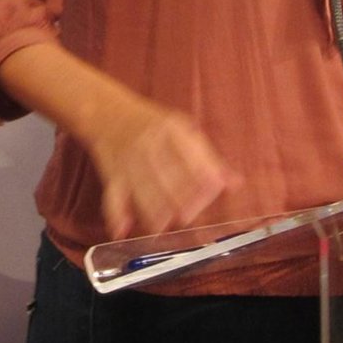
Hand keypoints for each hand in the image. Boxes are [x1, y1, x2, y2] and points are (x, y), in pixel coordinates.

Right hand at [0, 42, 240, 239]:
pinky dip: (116, 214)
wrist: (106, 111)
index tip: (215, 189)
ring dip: (152, 208)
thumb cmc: (153, 124)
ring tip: (165, 227)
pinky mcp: (111, 174)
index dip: (202, 172)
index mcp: (172, 129)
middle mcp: (149, 143)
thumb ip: (209, 158)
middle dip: (178, 195)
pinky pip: (113, 196)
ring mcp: (129, 159)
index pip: (190, 152)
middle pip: (166, 172)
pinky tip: (122, 231)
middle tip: (190, 215)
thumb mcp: (183, 130)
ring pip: (142, 187)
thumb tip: (236, 183)